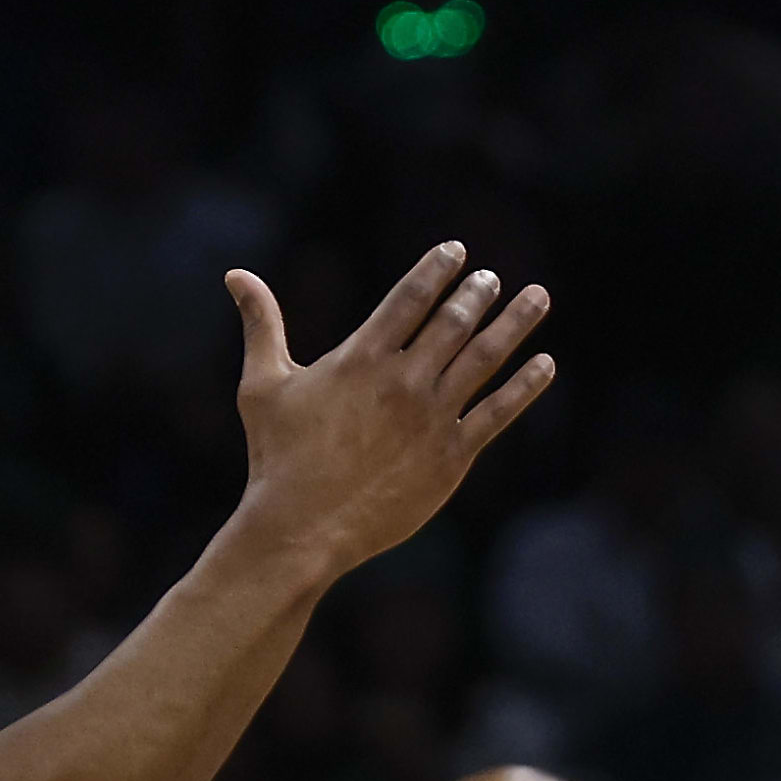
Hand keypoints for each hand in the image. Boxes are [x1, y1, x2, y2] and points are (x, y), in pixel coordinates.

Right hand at [224, 243, 554, 583]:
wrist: (301, 529)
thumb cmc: (277, 458)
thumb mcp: (262, 384)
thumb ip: (261, 323)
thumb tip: (235, 274)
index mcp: (361, 357)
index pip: (410, 297)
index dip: (437, 269)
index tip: (457, 251)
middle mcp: (403, 380)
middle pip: (454, 321)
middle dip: (477, 293)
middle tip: (490, 278)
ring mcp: (431, 418)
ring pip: (485, 358)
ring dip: (515, 323)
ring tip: (538, 297)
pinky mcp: (451, 456)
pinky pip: (498, 411)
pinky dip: (526, 385)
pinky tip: (545, 363)